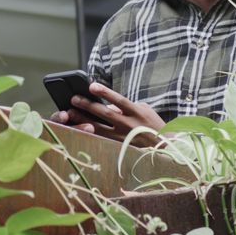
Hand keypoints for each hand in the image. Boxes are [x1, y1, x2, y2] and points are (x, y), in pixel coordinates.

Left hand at [49, 83, 164, 146]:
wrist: (165, 147)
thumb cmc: (152, 124)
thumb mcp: (143, 109)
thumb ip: (125, 105)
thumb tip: (107, 104)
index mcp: (137, 112)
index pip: (118, 100)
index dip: (105, 93)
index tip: (91, 86)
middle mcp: (129, 125)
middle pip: (105, 114)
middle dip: (87, 106)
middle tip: (73, 99)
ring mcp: (124, 138)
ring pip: (99, 129)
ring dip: (83, 120)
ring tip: (70, 113)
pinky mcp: (119, 148)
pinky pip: (101, 140)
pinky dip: (89, 133)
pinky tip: (77, 129)